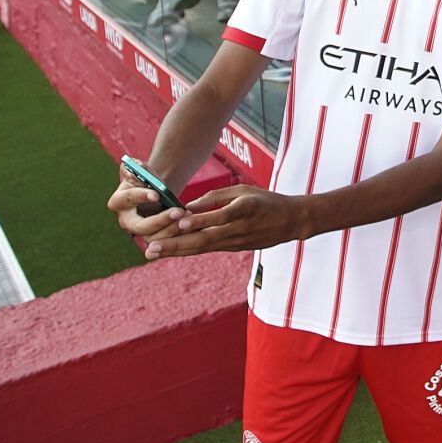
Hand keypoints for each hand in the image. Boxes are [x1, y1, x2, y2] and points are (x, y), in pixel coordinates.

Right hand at [106, 170, 188, 242]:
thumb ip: (136, 167)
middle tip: (178, 211)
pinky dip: (178, 234)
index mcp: (118, 202)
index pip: (127, 199)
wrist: (157, 192)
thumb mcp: (141, 169)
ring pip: (155, 237)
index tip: (157, 194)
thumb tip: (135, 166)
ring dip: (172, 228)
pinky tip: (191, 223)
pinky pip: (166, 242)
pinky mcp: (154, 239)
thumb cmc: (146, 179)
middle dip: (160, 220)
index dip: (141, 196)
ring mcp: (140, 233)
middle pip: (141, 226)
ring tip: (187, 215)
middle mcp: (125, 221)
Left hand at [141, 183, 310, 258]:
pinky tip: (171, 251)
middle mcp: (237, 229)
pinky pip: (207, 249)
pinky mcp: (233, 248)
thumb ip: (216, 196)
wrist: (291, 222)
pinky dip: (188, 250)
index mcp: (243, 209)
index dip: (197, 221)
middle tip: (150, 248)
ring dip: (176, 250)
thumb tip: (188, 206)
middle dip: (174, 244)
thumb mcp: (243, 190)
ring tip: (153, 252)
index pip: (217, 217)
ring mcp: (235, 242)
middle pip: (202, 239)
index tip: (176, 222)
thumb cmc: (266, 201)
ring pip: (201, 248)